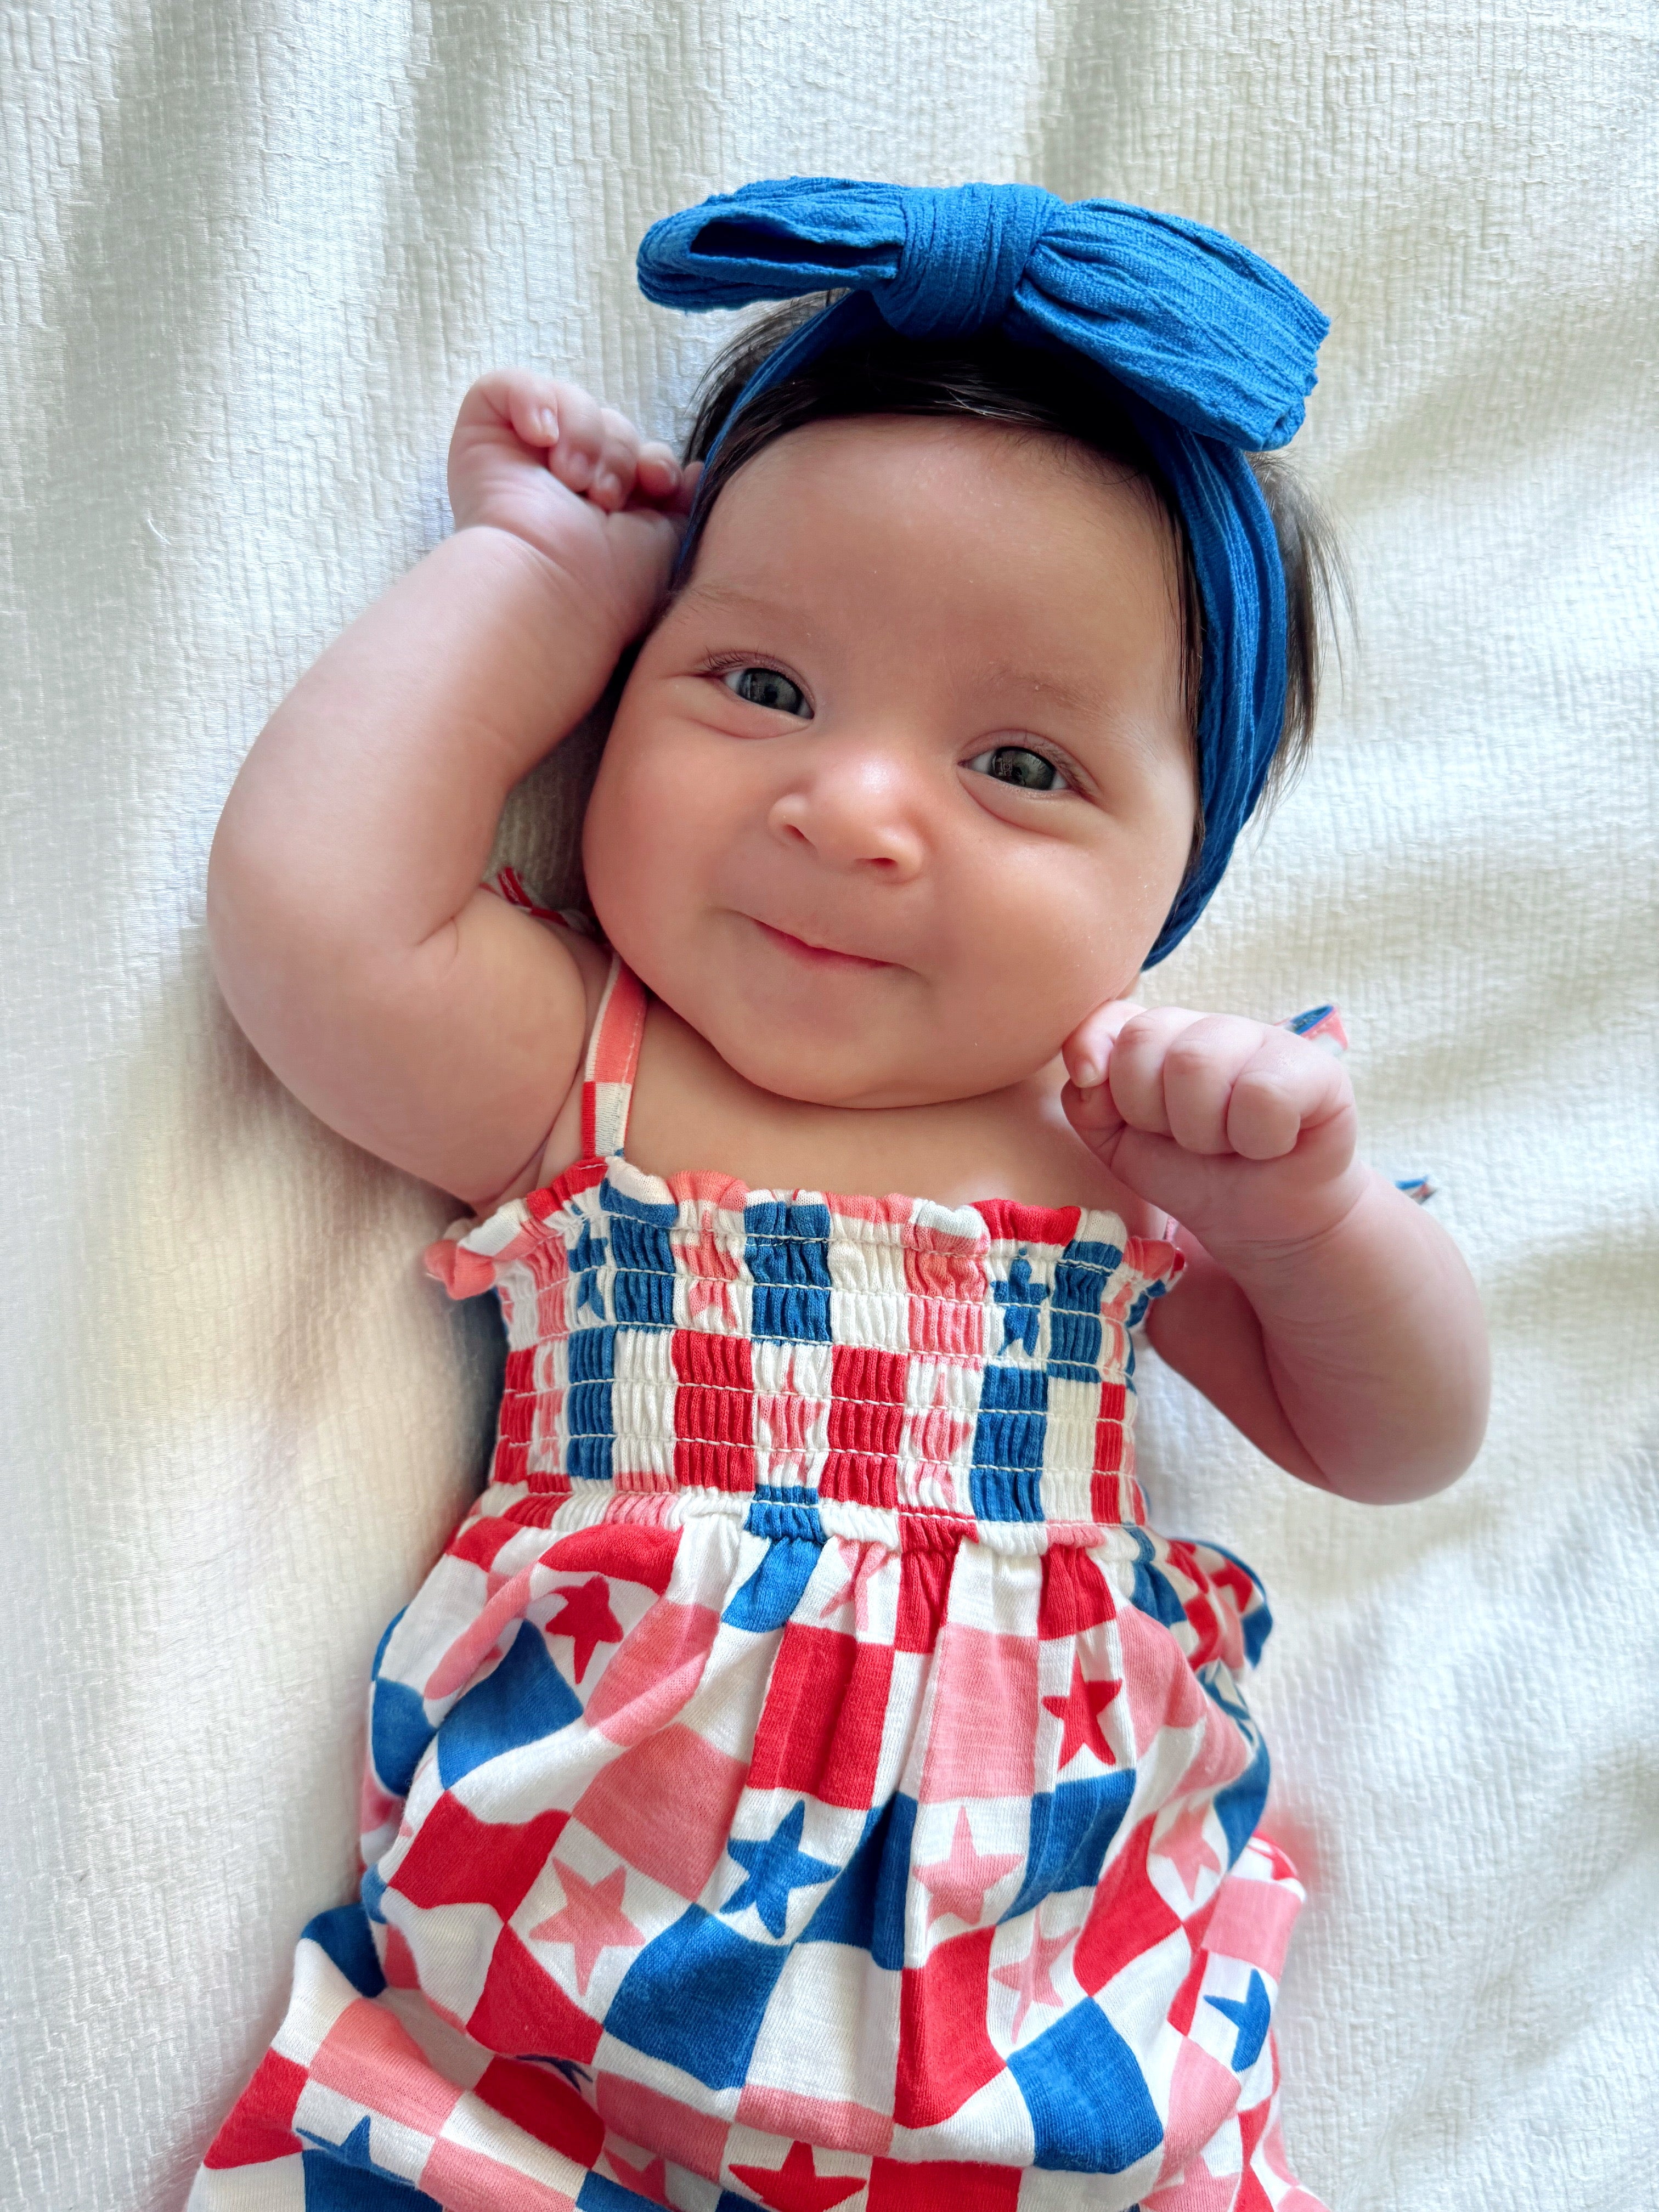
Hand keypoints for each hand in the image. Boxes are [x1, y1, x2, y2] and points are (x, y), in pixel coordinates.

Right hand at [447, 369, 699, 647]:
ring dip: (584, 436)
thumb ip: (677, 501)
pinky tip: (541, 436)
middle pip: (608, 422)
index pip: (635, 453)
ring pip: (569, 400)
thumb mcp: (663, 539)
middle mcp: (557, 482)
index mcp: (597, 508)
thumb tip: (692, 469)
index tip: (656, 481)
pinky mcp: (480, 437)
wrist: (555, 589)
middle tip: (603, 497)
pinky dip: (533, 400)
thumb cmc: (608, 584)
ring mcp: (517, 458)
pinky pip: (509, 386)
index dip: (652, 457)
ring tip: (572, 481)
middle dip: (617, 452)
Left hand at [1061, 1003, 1363, 1255]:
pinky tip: (1271, 1146)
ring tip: (1227, 1146)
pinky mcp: (1317, 1069)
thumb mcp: (1121, 1145)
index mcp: (1160, 1037)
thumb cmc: (1193, 1175)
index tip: (1100, 1092)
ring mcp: (1265, 1040)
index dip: (1093, 1052)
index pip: (1111, 1017)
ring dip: (1202, 1131)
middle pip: (1145, 1040)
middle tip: (1186, 1141)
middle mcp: (1209, 1027)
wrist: (1262, 1223)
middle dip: (1151, 1113)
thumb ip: (1089, 1103)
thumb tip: (1088, 1071)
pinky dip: (1258, 1139)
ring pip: (1196, 1063)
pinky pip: (1263, 1094)